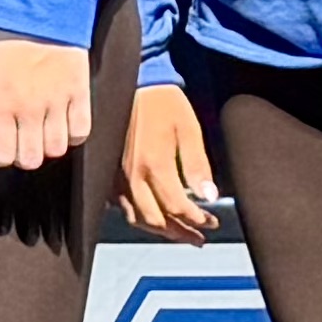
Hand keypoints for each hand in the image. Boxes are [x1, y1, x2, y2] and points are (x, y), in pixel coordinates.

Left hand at [0, 31, 91, 174]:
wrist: (43, 15)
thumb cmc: (7, 47)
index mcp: (0, 103)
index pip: (2, 155)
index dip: (2, 156)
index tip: (4, 146)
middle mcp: (29, 108)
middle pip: (31, 159)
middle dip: (25, 156)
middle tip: (24, 140)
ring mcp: (57, 102)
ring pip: (56, 150)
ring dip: (48, 145)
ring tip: (43, 131)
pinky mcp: (80, 95)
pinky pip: (80, 133)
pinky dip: (72, 134)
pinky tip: (63, 123)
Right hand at [118, 83, 220, 240]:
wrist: (134, 83)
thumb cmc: (164, 103)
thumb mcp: (189, 130)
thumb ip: (198, 166)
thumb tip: (209, 196)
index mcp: (155, 165)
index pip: (177, 207)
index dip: (197, 220)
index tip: (212, 222)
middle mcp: (133, 176)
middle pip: (156, 219)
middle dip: (180, 232)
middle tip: (199, 238)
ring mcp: (117, 177)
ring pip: (136, 217)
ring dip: (160, 230)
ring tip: (180, 234)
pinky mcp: (108, 173)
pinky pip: (120, 205)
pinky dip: (138, 217)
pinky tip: (152, 216)